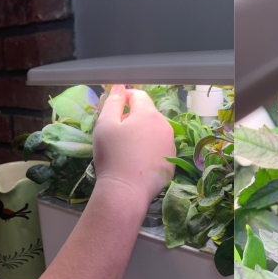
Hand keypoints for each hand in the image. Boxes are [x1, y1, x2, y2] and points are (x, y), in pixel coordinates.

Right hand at [92, 85, 174, 203]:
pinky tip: (136, 160)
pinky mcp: (171, 161)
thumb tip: (119, 87)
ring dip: (142, 132)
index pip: (138, 95)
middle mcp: (165, 126)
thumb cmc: (113, 156)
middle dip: (132, 116)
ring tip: (126, 147)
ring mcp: (170, 145)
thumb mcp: (105, 125)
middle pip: (147, 113)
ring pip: (154, 130)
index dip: (124, 97)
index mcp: (149, 114)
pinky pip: (159, 147)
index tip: (114, 106)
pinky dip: (149, 148)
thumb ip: (113, 102)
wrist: (126, 191)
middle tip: (116, 131)